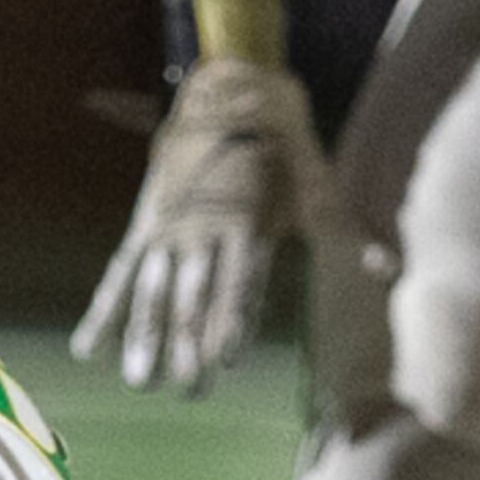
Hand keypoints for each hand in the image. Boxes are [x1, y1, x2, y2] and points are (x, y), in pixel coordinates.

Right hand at [72, 56, 320, 392]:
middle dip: (191, 345)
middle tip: (190, 391)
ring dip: (147, 339)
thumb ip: (345, 231)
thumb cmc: (284, 147)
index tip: (227, 361)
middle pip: (196, 296)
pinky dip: (105, 312)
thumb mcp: (319, 183)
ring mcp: (169, 228)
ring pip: (155, 292)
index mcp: (247, 222)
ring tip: (143, 383)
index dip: (233, 320)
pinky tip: (90, 350)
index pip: (239, 282)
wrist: (229, 89)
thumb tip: (388, 270)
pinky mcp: (145, 225)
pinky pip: (119, 275)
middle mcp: (202, 228)